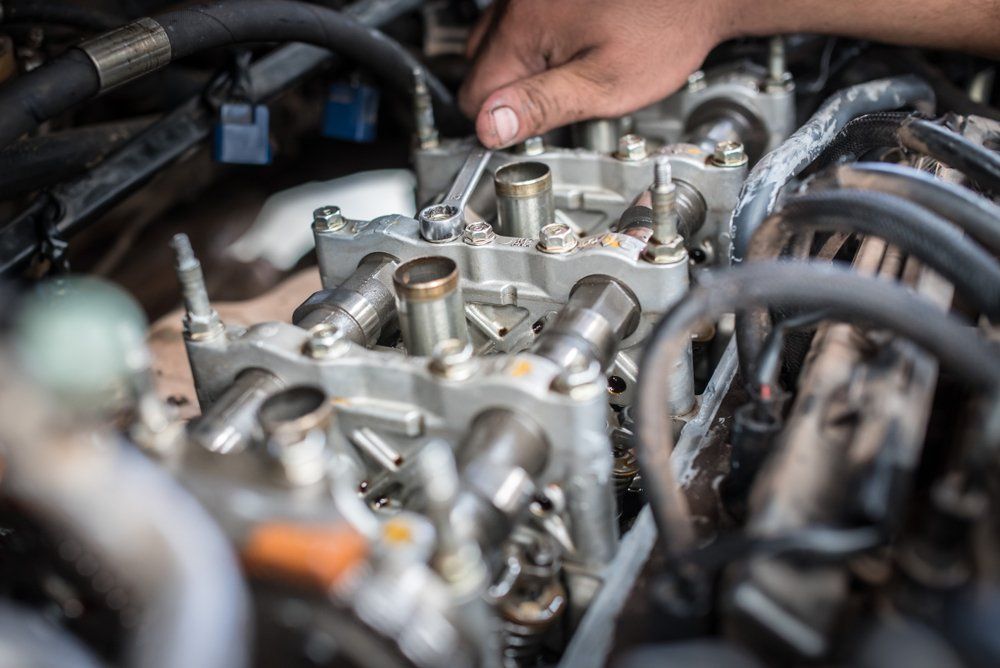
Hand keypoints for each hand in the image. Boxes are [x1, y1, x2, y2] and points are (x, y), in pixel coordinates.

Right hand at [458, 0, 735, 148]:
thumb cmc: (664, 30)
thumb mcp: (603, 85)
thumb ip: (542, 107)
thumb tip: (489, 127)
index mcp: (523, 27)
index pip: (474, 97)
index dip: (501, 124)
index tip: (531, 131)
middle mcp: (516, 2)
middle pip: (480, 70)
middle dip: (511, 96)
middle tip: (558, 104)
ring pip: (496, 48)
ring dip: (522, 72)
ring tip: (568, 77)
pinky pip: (520, 27)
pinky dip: (537, 48)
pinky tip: (572, 53)